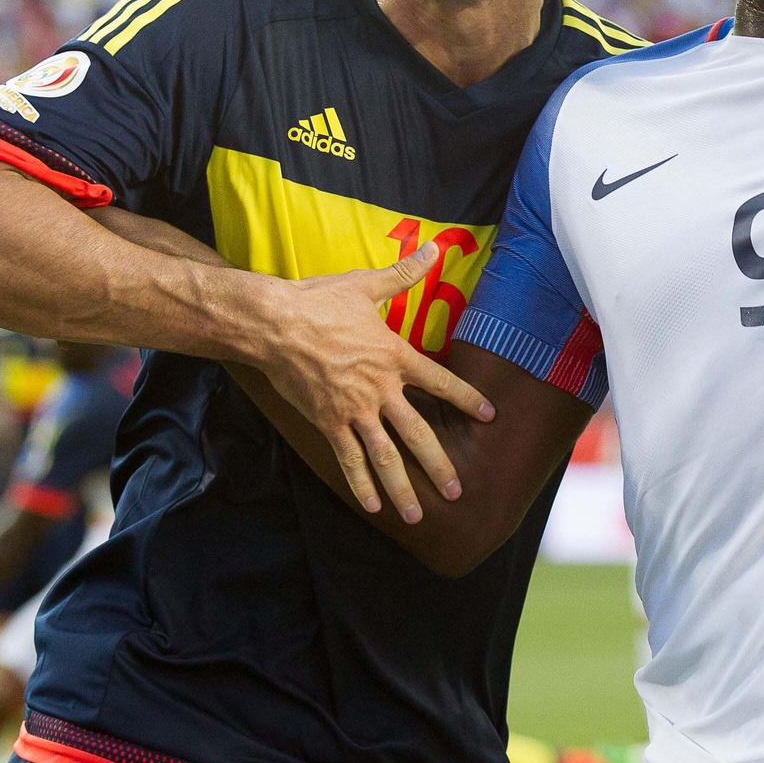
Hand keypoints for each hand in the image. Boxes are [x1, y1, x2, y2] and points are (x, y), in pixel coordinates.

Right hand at [249, 245, 493, 523]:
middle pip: (418, 433)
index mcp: (395, 356)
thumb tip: (434, 248)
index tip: (490, 417)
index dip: (467, 400)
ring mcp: (353, 410)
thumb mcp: (365, 285)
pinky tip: (372, 506)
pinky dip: (360, 484)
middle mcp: (380, 389)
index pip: (441, 383)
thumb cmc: (319, 301)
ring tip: (418, 514)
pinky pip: (348, 459)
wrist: (273, 324)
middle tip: (457, 490)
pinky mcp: (327, 421)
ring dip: (402, 487)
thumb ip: (404, 273)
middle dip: (439, 464)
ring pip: (385, 456)